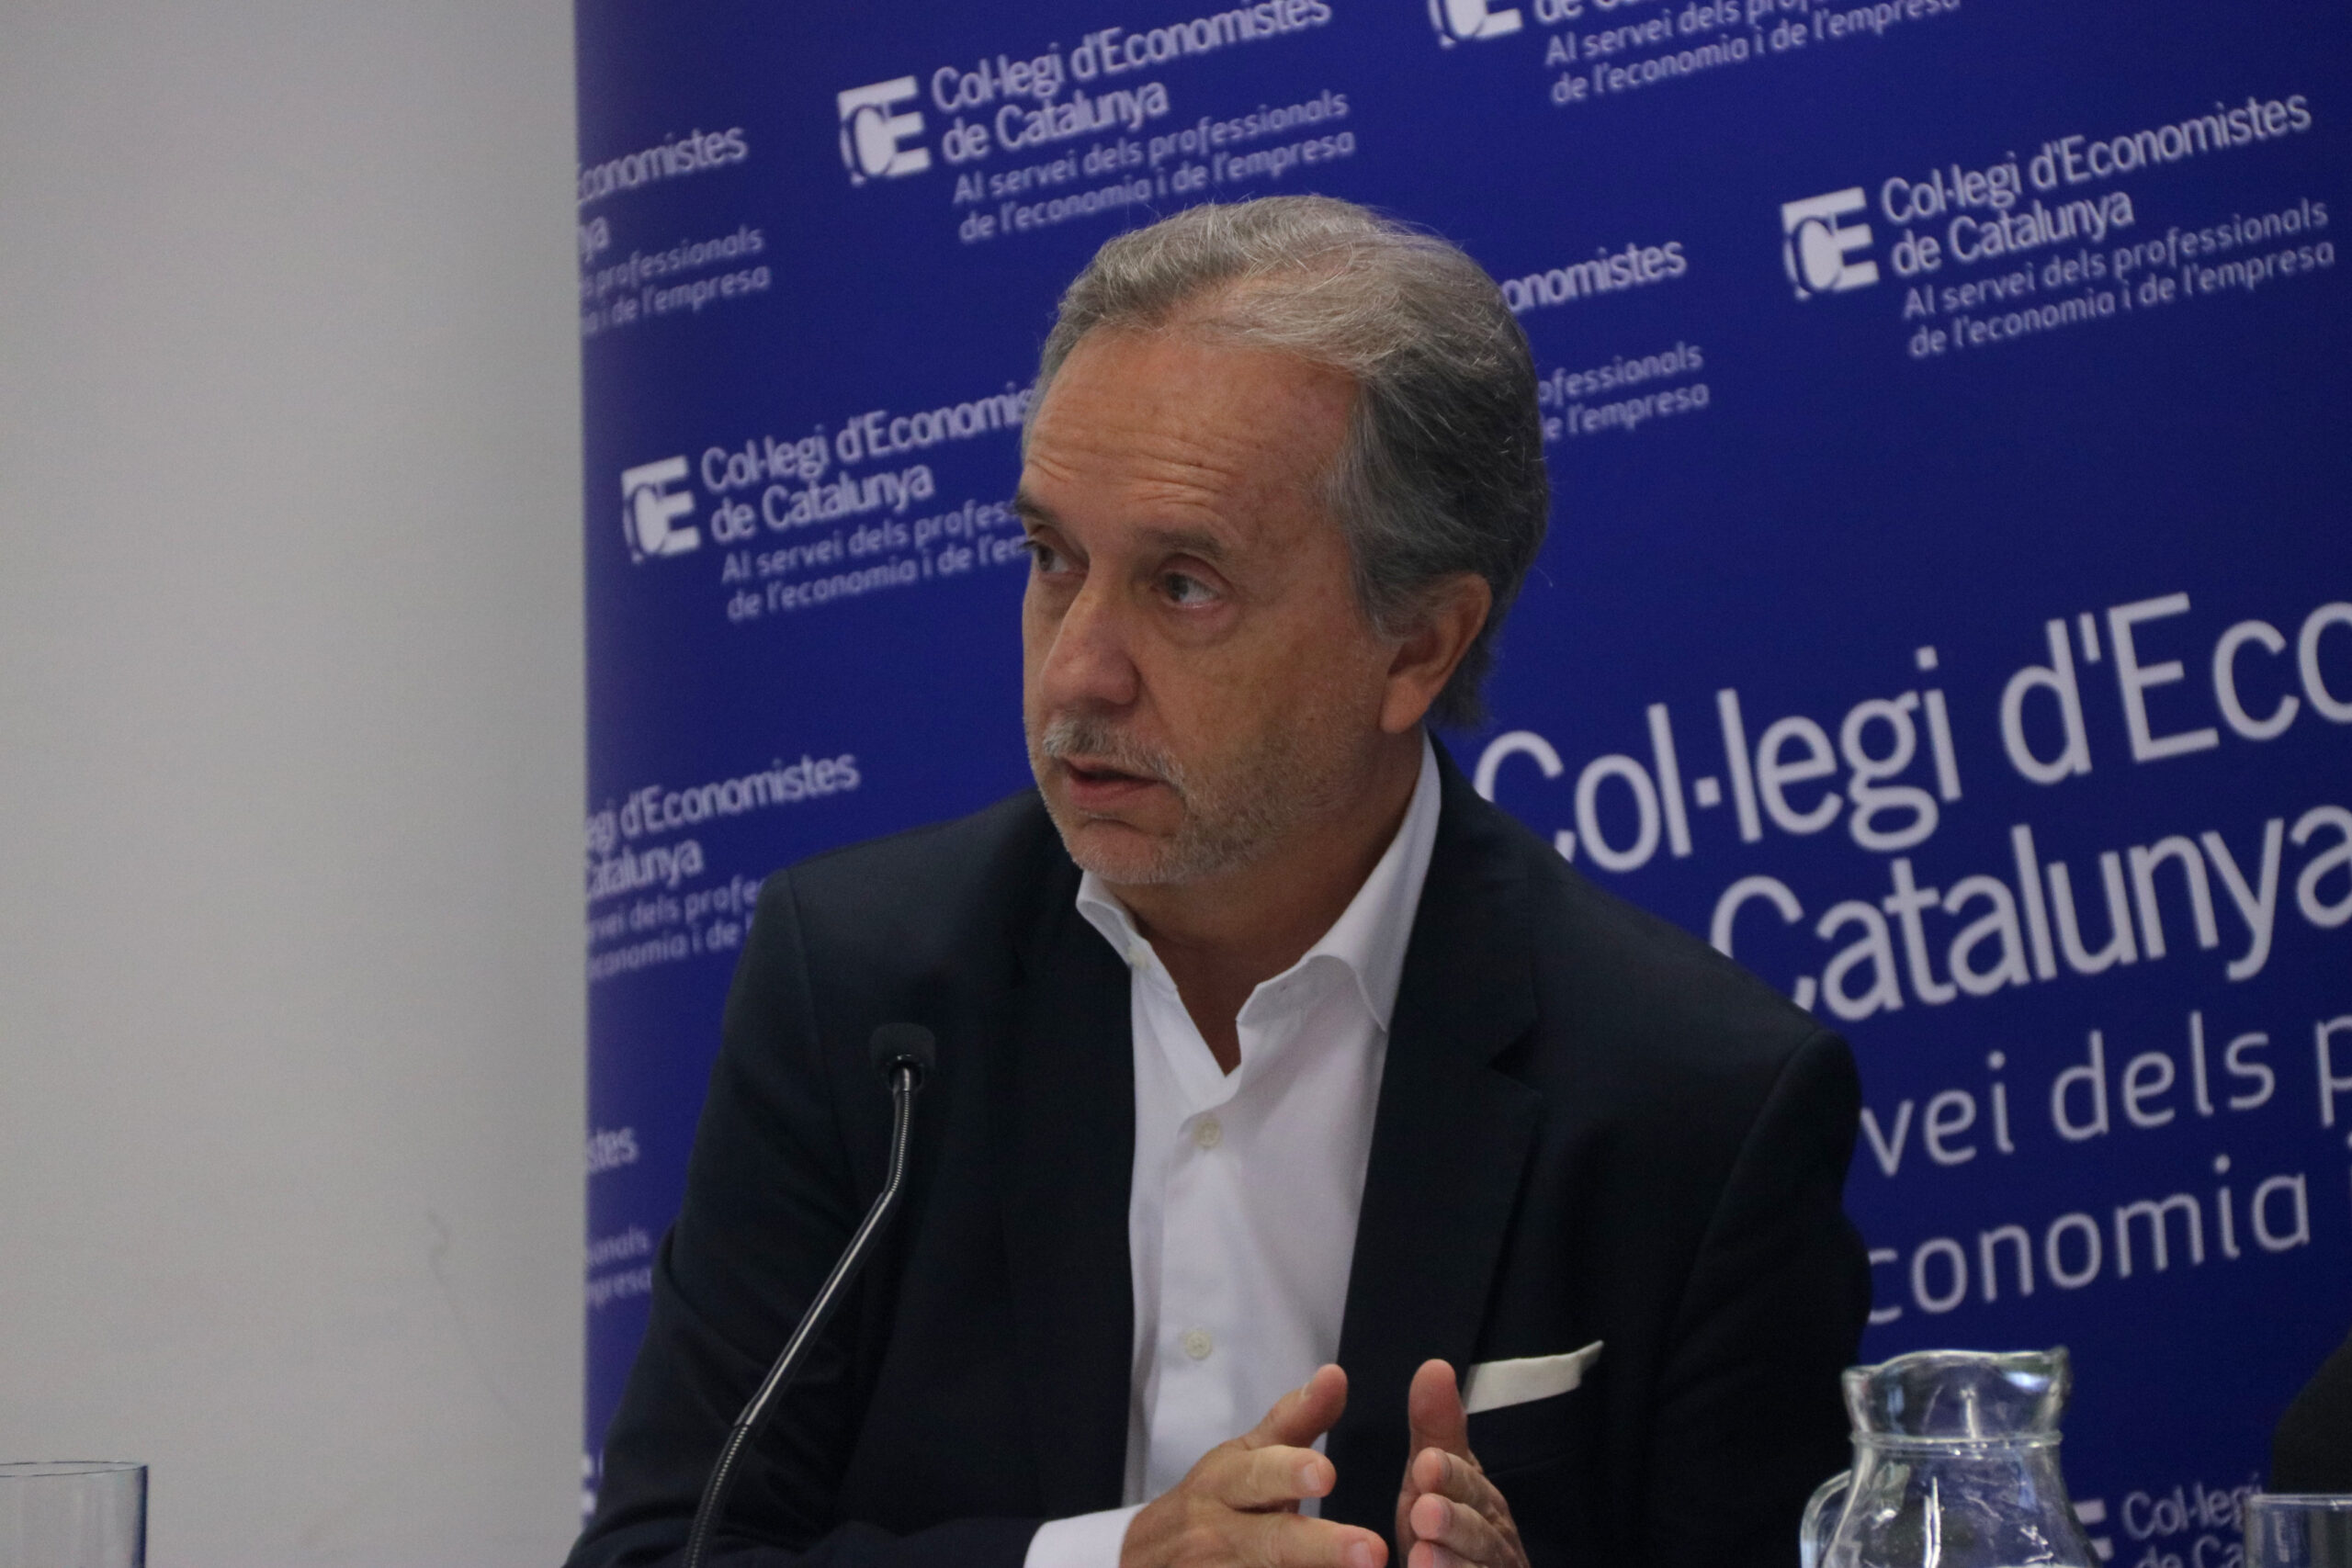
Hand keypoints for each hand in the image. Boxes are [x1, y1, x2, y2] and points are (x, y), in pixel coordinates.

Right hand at [1122, 1364, 1389, 1567]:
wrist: (1147, 1559)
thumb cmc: (1215, 1499)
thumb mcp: (1244, 1456)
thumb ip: (1295, 1419)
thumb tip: (1335, 1374)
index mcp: (1224, 1482)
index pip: (1258, 1475)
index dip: (1289, 1473)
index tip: (1326, 1474)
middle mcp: (1217, 1532)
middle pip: (1272, 1542)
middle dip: (1322, 1547)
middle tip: (1371, 1551)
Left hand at [1393, 1360, 1527, 1567]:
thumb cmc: (1445, 1534)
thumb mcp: (1433, 1479)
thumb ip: (1436, 1430)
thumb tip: (1435, 1365)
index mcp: (1485, 1507)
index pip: (1473, 1488)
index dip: (1453, 1477)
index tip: (1425, 1464)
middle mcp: (1497, 1545)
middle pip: (1482, 1534)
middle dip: (1455, 1522)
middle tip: (1424, 1512)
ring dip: (1452, 1566)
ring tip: (1421, 1557)